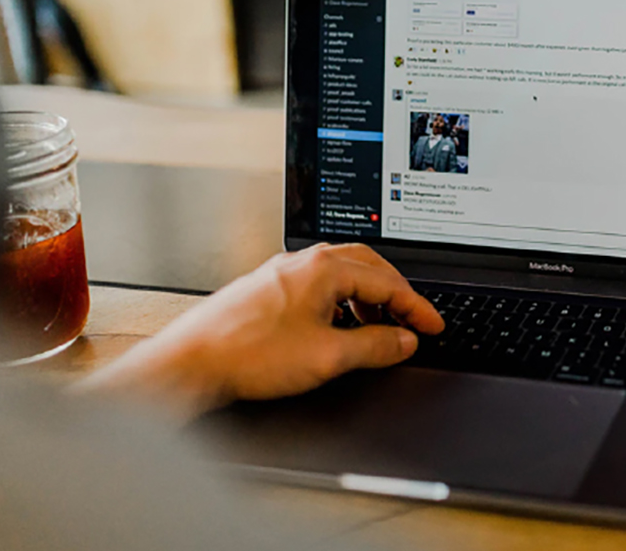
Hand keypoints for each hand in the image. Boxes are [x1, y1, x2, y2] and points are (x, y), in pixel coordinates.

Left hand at [74, 244, 443, 423]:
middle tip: (413, 319)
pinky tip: (338, 328)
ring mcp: (282, 274)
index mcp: (323, 268)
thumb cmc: (248, 354)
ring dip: (368, 298)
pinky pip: (318, 286)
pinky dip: (341, 303)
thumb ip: (376, 346)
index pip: (387, 282)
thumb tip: (404, 340)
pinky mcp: (267, 290)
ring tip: (380, 327)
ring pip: (341, 275)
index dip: (416, 308)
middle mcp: (302, 263)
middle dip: (396, 294)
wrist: (191, 363)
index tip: (433, 326)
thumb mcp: (328, 356)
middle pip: (367, 267)